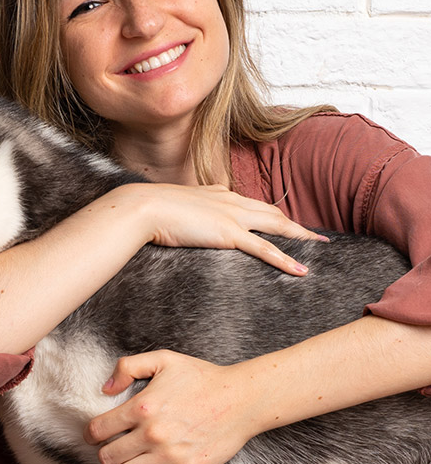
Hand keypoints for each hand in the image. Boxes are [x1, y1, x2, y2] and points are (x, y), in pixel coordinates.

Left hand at [83, 349, 258, 463]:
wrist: (240, 399)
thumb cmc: (201, 377)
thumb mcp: (163, 359)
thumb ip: (127, 366)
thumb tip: (105, 389)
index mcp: (142, 406)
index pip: (98, 429)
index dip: (90, 432)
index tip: (94, 433)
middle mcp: (152, 434)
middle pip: (107, 456)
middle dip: (103, 452)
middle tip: (109, 447)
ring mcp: (169, 456)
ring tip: (123, 463)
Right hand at [130, 183, 326, 275]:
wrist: (144, 207)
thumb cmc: (150, 208)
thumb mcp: (172, 205)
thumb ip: (183, 212)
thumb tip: (180, 220)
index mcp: (217, 193)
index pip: (251, 203)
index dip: (268, 213)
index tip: (279, 220)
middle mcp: (230, 200)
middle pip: (271, 211)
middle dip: (294, 223)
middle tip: (314, 235)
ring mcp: (232, 216)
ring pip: (276, 226)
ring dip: (300, 236)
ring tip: (319, 245)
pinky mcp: (229, 233)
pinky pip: (264, 249)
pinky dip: (285, 260)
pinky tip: (301, 270)